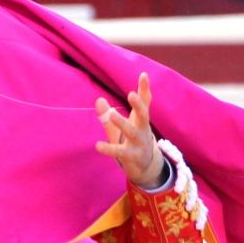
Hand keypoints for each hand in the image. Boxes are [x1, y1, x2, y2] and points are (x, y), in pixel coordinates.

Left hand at [95, 71, 165, 189]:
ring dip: (123, 123)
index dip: (145, 89)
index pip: (145, 102)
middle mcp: (143, 130)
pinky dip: (109, 149)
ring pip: (132, 132)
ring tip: (113, 114)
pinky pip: (120, 152)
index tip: (144, 75)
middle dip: (139, 104)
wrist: (146, 168)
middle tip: (132, 94)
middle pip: (144, 115)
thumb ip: (108, 115)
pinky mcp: (133, 157)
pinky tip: (97, 146)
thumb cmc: (132, 143)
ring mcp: (140, 144)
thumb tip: (98, 99)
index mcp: (141, 120)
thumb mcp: (120, 129)